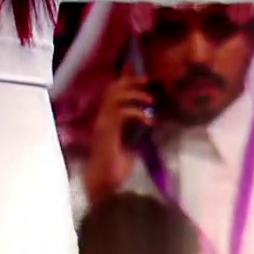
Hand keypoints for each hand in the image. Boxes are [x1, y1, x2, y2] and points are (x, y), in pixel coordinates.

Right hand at [83, 74, 154, 204]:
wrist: (105, 186)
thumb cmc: (116, 169)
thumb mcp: (132, 146)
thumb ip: (136, 132)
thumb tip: (151, 120)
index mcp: (107, 120)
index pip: (113, 93)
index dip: (123, 78)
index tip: (133, 66)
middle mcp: (102, 119)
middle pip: (112, 89)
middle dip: (130, 81)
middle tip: (147, 81)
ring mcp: (102, 124)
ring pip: (114, 96)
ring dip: (135, 95)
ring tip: (150, 101)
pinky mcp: (107, 131)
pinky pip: (121, 113)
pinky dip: (137, 113)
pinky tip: (148, 121)